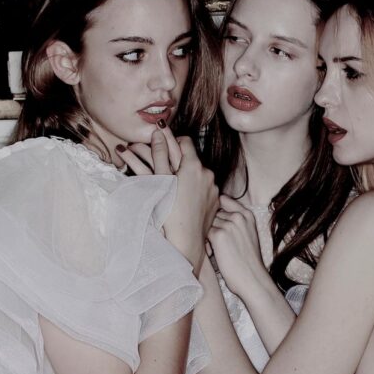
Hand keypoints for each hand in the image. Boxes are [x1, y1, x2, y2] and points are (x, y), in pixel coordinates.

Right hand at [121, 126, 217, 271]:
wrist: (185, 240)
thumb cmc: (169, 211)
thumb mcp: (160, 180)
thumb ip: (159, 153)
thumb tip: (158, 132)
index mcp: (194, 166)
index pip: (185, 142)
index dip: (173, 144)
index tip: (165, 152)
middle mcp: (208, 174)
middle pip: (192, 159)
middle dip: (179, 163)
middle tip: (167, 174)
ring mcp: (214, 188)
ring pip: (199, 175)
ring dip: (188, 177)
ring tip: (175, 191)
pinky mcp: (216, 201)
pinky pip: (205, 189)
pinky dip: (196, 190)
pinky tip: (186, 202)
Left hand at [208, 195, 268, 297]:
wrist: (252, 278)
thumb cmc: (249, 261)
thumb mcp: (249, 234)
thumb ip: (236, 221)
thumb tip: (213, 214)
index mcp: (247, 215)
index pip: (223, 200)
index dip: (214, 209)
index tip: (214, 220)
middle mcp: (238, 216)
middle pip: (212, 212)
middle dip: (210, 224)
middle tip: (216, 240)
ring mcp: (228, 225)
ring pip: (206, 223)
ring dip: (206, 233)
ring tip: (215, 248)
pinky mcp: (219, 236)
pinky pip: (203, 233)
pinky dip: (205, 243)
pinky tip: (213, 252)